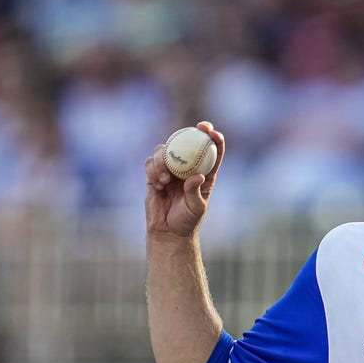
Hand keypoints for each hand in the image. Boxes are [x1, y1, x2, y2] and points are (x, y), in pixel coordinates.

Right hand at [144, 122, 224, 238]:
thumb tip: (197, 175)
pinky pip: (150, 163)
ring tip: (165, 181)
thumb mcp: (196, 208)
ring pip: (164, 151)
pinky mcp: (154, 176)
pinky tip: (157, 185)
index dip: (213, 137)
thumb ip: (195, 191)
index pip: (212, 151)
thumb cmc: (187, 221)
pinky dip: (152, 171)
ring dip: (162, 161)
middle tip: (190, 131)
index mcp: (204, 174)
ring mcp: (170, 170)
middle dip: (188, 132)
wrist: (168, 232)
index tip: (209, 130)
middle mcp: (187, 168)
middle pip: (187, 143)